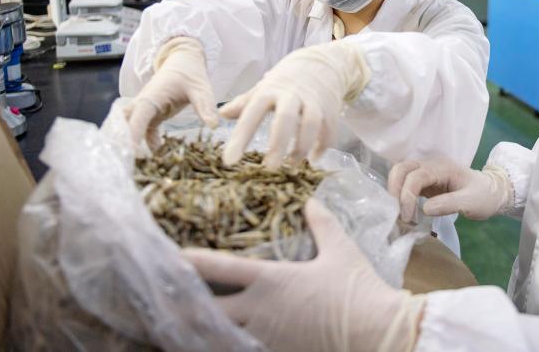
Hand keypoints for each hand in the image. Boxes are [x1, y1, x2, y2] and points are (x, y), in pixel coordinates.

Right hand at [123, 37, 217, 152]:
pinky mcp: (152, 115)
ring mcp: (146, 110)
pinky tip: (157, 153)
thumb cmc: (190, 74)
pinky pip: (144, 130)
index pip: (138, 116)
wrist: (184, 62)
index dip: (133, 133)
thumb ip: (205, 106)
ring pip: (130, 126)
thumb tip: (213, 125)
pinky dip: (147, 142)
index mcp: (152, 96)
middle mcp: (144, 103)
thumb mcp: (201, 89)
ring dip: (133, 142)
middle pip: (125, 122)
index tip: (132, 151)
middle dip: (124, 140)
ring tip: (139, 163)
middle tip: (129, 162)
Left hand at [184, 199, 424, 351]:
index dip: (189, 261)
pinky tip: (219, 340)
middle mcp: (259, 311)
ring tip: (180, 325)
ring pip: (218, 337)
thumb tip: (311, 201)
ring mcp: (266, 337)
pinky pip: (242, 350)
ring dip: (200, 330)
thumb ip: (322, 224)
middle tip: (161, 298)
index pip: (218, 268)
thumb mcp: (340, 250)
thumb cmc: (357, 287)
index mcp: (270, 280)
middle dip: (181, 305)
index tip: (167, 254)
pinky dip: (227, 345)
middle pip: (205, 310)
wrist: (377, 331)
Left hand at [219, 41, 369, 167]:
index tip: (229, 161)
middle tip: (269, 168)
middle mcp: (292, 95)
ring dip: (302, 147)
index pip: (252, 114)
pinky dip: (322, 146)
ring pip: (311, 124)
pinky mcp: (330, 109)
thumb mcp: (263, 88)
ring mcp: (314, 101)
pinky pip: (328, 130)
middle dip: (278, 143)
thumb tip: (220, 115)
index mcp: (269, 91)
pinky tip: (313, 159)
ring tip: (292, 166)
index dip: (240, 137)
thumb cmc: (285, 81)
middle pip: (285, 118)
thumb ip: (244, 102)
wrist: (321, 63)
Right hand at [388, 158, 513, 221]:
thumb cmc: (483, 196)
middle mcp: (431, 166)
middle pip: (402, 169)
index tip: (407, 217)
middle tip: (397, 214)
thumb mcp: (470, 203)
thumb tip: (424, 209)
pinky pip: (406, 184)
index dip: (407, 195)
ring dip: (395, 192)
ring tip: (398, 215)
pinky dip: (400, 196)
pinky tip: (402, 211)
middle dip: (394, 190)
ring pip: (400, 175)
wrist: (492, 193)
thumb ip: (448, 204)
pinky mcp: (424, 182)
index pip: (416, 176)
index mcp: (443, 168)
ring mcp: (426, 173)